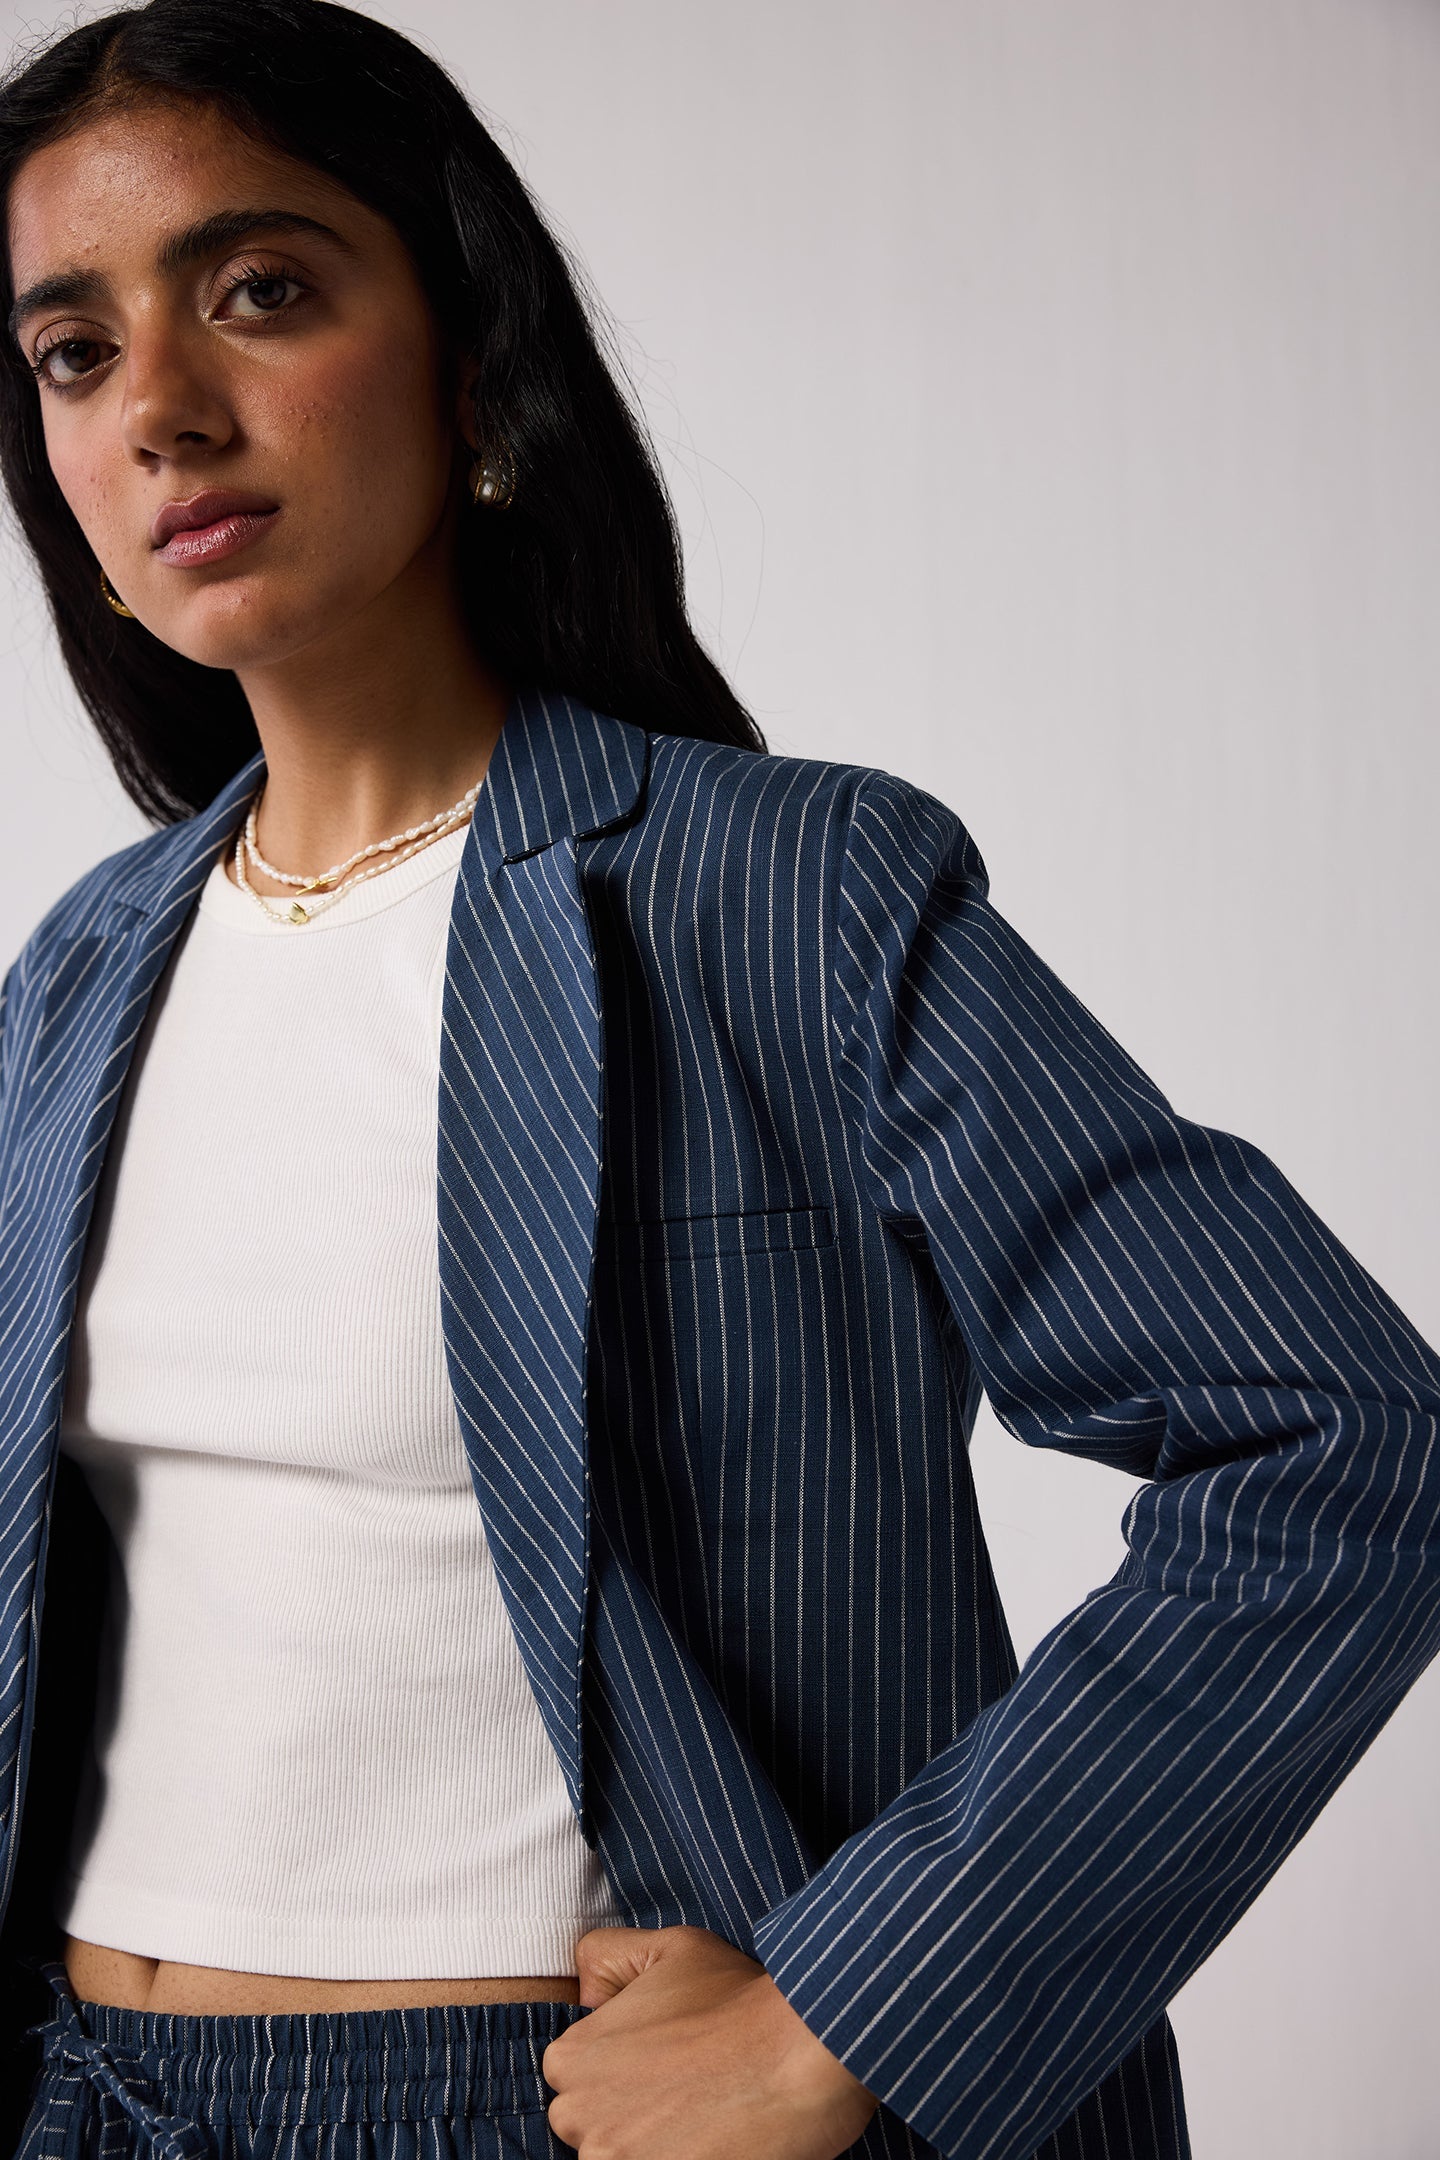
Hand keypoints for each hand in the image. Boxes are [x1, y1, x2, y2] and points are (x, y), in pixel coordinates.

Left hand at [541, 1923, 879, 2158]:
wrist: (803, 2051)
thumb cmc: (741, 2000)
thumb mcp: (671, 1948)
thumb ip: (609, 1958)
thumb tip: (586, 1993)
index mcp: (573, 2057)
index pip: (573, 2085)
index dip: (620, 2077)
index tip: (662, 2071)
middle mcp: (580, 2115)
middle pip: (590, 2132)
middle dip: (630, 2119)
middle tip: (686, 2098)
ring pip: (616, 2159)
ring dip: (654, 2148)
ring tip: (703, 2124)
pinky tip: (710, 2145)